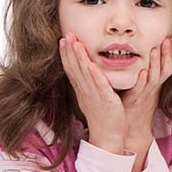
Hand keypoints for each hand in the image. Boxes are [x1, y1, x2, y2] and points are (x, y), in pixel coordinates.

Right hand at [59, 33, 125, 153]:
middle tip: (66, 34)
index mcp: (82, 90)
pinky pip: (99, 85)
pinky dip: (94, 74)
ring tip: (75, 42)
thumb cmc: (103, 117)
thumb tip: (87, 71)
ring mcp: (94, 95)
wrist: (108, 136)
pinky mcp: (105, 100)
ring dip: (79, 57)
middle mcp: (85, 91)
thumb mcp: (93, 97)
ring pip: (84, 73)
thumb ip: (90, 84)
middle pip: (74, 68)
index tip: (63, 39)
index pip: (71, 68)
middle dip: (70, 50)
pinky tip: (91, 64)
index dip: (66, 54)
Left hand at [122, 37, 171, 171]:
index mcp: (155, 84)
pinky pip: (140, 90)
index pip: (166, 65)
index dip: (170, 52)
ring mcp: (144, 95)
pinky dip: (142, 81)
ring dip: (156, 64)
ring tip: (155, 50)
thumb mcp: (144, 87)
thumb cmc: (134, 105)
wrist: (129, 127)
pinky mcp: (134, 101)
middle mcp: (152, 88)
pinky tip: (143, 72)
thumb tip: (147, 55)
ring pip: (154, 78)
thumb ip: (146, 72)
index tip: (171, 37)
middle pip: (164, 70)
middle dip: (167, 54)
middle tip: (168, 39)